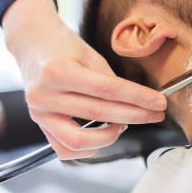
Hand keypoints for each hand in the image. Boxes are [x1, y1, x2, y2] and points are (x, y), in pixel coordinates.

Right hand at [3, 0, 166, 159]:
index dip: (138, 97)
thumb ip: (108, 81)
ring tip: (125, 123)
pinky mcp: (39, 122)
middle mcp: (45, 95)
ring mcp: (39, 112)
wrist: (33, 44)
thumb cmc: (62, 45)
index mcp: (59, 71)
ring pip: (80, 139)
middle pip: (99, 113)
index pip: (108, 89)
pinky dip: (89, 147)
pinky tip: (103, 135)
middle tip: (155, 114)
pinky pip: (65, 148)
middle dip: (135, 115)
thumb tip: (131, 104)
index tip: (158, 102)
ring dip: (111, 136)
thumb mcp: (89, 54)